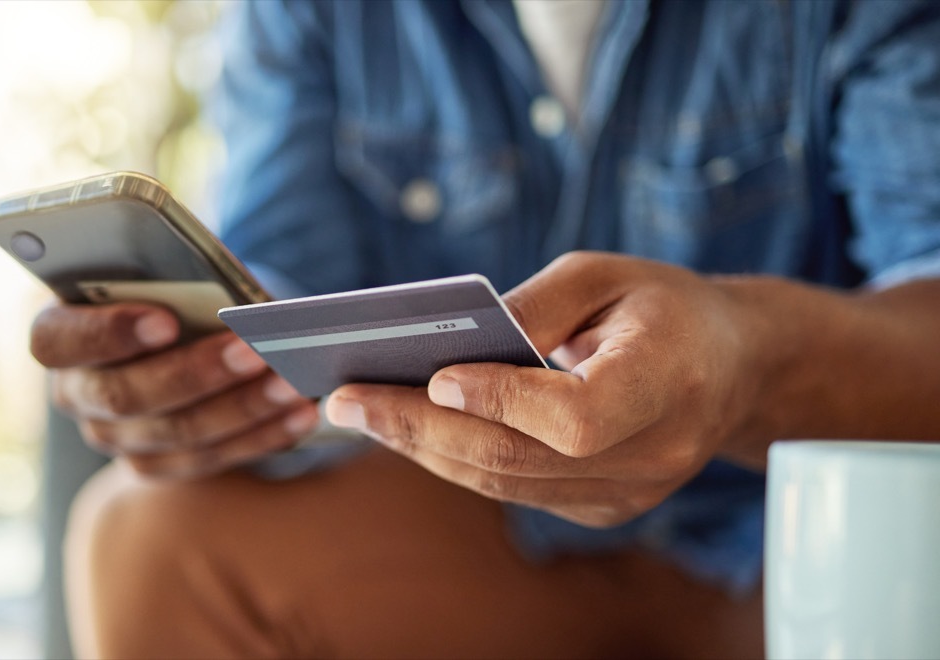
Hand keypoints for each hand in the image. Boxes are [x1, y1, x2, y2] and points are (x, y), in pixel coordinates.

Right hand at [31, 302, 318, 479]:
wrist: (179, 327)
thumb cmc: (167, 286)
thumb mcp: (163, 272)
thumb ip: (175, 280)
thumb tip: (230, 300)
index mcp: (58, 334)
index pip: (58, 339)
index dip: (109, 332)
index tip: (166, 321)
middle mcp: (77, 393)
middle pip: (127, 395)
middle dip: (197, 372)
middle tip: (253, 350)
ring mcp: (114, 436)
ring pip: (178, 433)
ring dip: (243, 407)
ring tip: (291, 381)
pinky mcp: (156, 464)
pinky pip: (210, 459)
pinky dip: (261, 435)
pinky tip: (300, 413)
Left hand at [325, 252, 762, 527]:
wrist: (730, 367)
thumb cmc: (661, 306)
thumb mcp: (606, 274)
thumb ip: (534, 306)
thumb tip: (450, 348)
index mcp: (669, 379)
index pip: (577, 416)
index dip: (505, 401)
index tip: (437, 377)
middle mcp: (654, 452)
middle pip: (520, 459)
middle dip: (421, 428)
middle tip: (346, 400)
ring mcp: (629, 493)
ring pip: (505, 483)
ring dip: (422, 448)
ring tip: (356, 412)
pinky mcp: (602, 508)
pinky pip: (514, 489)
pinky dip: (453, 457)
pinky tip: (407, 427)